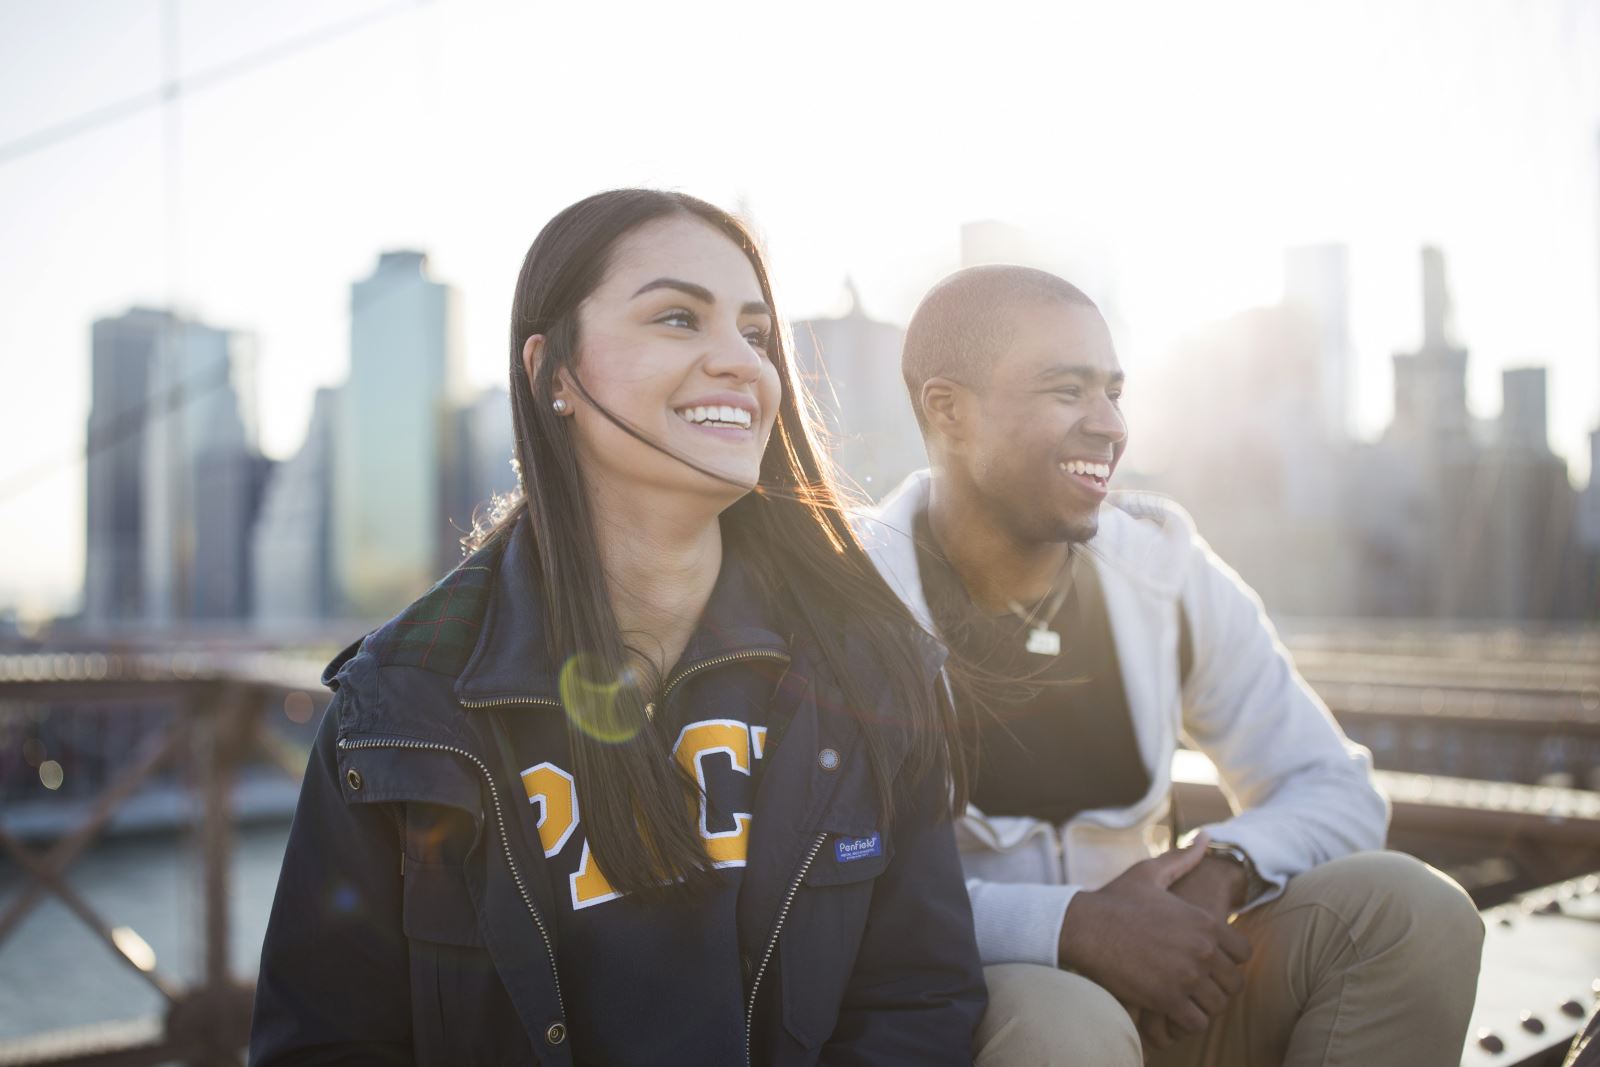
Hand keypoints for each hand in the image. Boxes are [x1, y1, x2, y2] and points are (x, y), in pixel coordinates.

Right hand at [1057, 833, 1251, 1045]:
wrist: (1083, 926)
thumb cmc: (1115, 899)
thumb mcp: (1150, 872)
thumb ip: (1183, 858)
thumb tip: (1206, 837)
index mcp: (1203, 921)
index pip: (1244, 954)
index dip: (1230, 960)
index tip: (1212, 962)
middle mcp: (1200, 950)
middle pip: (1233, 984)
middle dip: (1219, 987)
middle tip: (1198, 986)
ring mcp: (1184, 977)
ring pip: (1217, 1006)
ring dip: (1203, 1006)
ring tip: (1186, 1000)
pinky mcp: (1166, 999)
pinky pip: (1195, 1023)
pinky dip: (1186, 1021)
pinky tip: (1171, 1011)